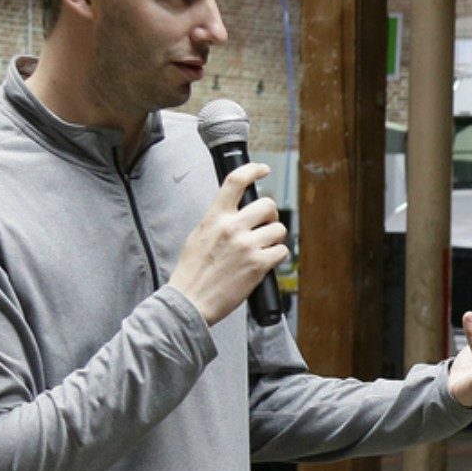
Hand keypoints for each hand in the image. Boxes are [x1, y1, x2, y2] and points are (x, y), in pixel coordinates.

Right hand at [168, 163, 288, 324]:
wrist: (190, 301)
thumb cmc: (192, 272)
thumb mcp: (198, 236)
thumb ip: (218, 221)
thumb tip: (236, 212)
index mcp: (215, 217)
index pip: (236, 181)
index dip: (253, 170)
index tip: (263, 169)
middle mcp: (232, 227)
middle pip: (268, 205)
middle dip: (271, 216)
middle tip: (264, 227)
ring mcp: (247, 246)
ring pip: (279, 229)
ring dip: (275, 238)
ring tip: (262, 249)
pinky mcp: (258, 265)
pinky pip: (282, 251)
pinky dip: (277, 257)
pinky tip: (264, 263)